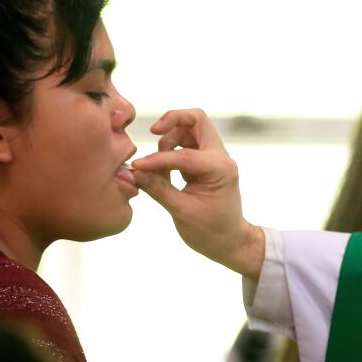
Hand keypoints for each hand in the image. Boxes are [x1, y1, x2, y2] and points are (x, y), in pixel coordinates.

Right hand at [131, 108, 264, 277]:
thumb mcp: (181, 212)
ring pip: (190, 129)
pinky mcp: (206, 163)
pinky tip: (162, 170)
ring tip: (157, 168)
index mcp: (220, 169)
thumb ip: (157, 188)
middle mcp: (220, 157)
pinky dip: (172, 150)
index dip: (157, 160)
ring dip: (170, 140)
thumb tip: (132, 172)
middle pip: (196, 119)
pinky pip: (187, 145)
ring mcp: (215, 158)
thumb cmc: (210, 231)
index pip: (184, 154)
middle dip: (172, 121)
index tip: (137, 167)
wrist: (229, 242)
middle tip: (153, 132)